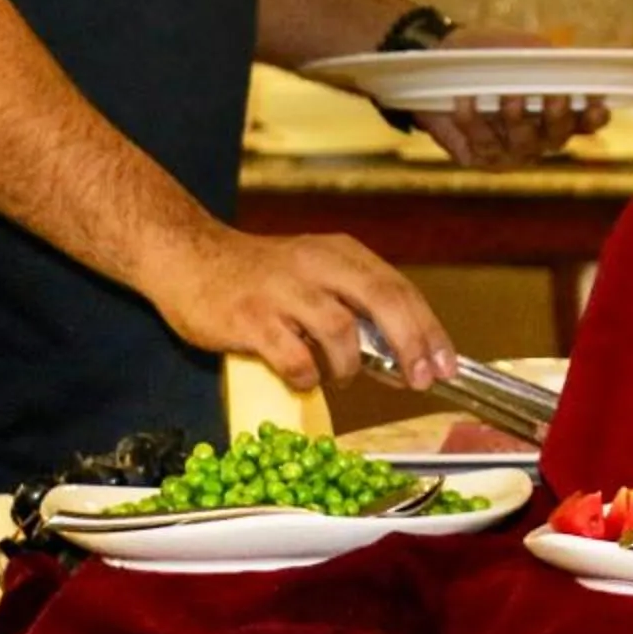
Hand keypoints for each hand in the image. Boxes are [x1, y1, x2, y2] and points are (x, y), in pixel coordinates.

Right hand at [145, 224, 456, 393]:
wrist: (188, 256)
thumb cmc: (258, 274)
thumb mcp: (315, 272)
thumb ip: (355, 303)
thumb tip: (400, 353)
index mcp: (340, 253)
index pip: (399, 289)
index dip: (428, 329)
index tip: (444, 364)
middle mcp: (317, 265)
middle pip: (383, 302)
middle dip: (410, 346)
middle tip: (420, 380)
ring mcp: (283, 291)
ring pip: (341, 332)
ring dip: (350, 364)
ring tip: (341, 374)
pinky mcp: (250, 318)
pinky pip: (294, 356)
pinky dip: (307, 374)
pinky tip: (304, 376)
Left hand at [413, 23, 610, 167]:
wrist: (441, 63)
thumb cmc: (490, 55)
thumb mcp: (522, 49)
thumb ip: (547, 59)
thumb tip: (566, 64)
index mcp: (556, 113)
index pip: (586, 123)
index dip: (595, 118)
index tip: (596, 104)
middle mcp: (538, 138)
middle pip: (558, 138)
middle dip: (558, 120)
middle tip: (555, 101)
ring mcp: (509, 152)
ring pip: (521, 144)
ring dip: (517, 120)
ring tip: (508, 97)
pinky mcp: (479, 157)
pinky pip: (481, 143)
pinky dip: (473, 121)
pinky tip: (465, 102)